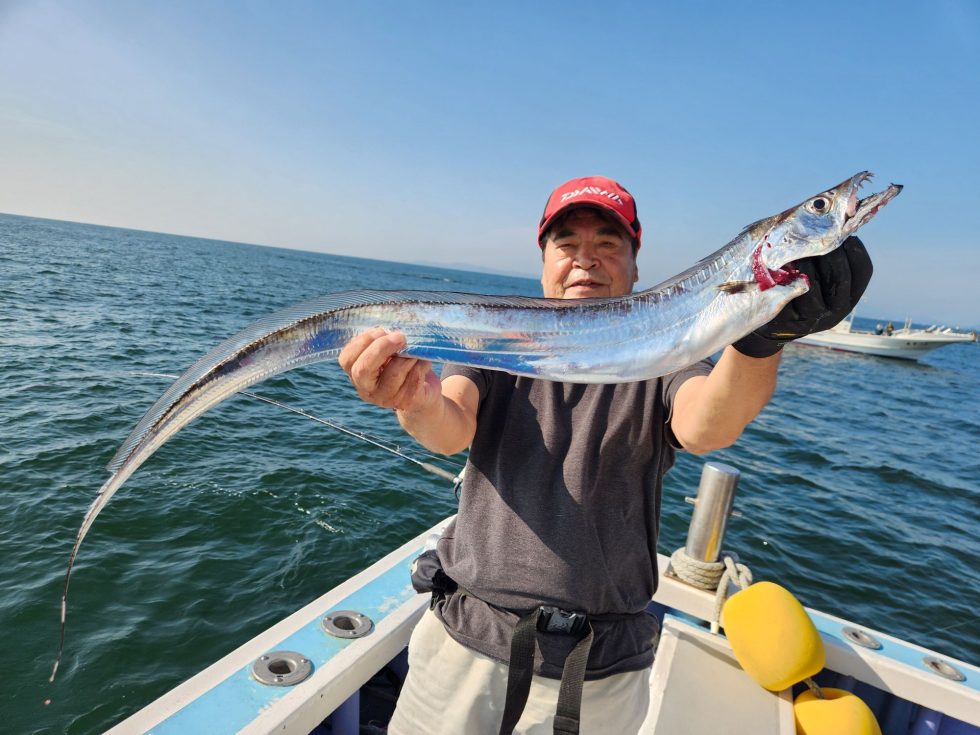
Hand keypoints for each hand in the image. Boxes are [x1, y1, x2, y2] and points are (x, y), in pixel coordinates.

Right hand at [338, 328, 441, 411]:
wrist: (423, 393)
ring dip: (407, 355)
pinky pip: (414, 377)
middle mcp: (367, 389)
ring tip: (416, 350)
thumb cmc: (402, 365)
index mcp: (356, 374)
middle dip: (380, 348)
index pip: (346, 359)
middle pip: (363, 370)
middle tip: (400, 337)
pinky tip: (424, 361)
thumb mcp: (388, 352)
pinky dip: (421, 364)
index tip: (381, 330)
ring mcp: (386, 399)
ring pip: (394, 372)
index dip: (362, 342)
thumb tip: (392, 328)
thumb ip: (383, 341)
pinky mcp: (406, 402)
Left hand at [733, 236, 872, 357]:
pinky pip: (787, 292)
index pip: (862, 270)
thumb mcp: (821, 276)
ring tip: (796, 246)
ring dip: (804, 260)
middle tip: (817, 234)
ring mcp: (813, 318)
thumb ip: (829, 254)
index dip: (854, 249)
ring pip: (812, 283)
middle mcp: (836, 311)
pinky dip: (783, 274)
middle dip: (828, 250)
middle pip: (839, 276)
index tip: (843, 232)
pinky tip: (779, 263)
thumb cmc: (798, 286)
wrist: (773, 322)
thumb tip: (837, 217)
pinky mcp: (789, 320)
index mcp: (850, 296)